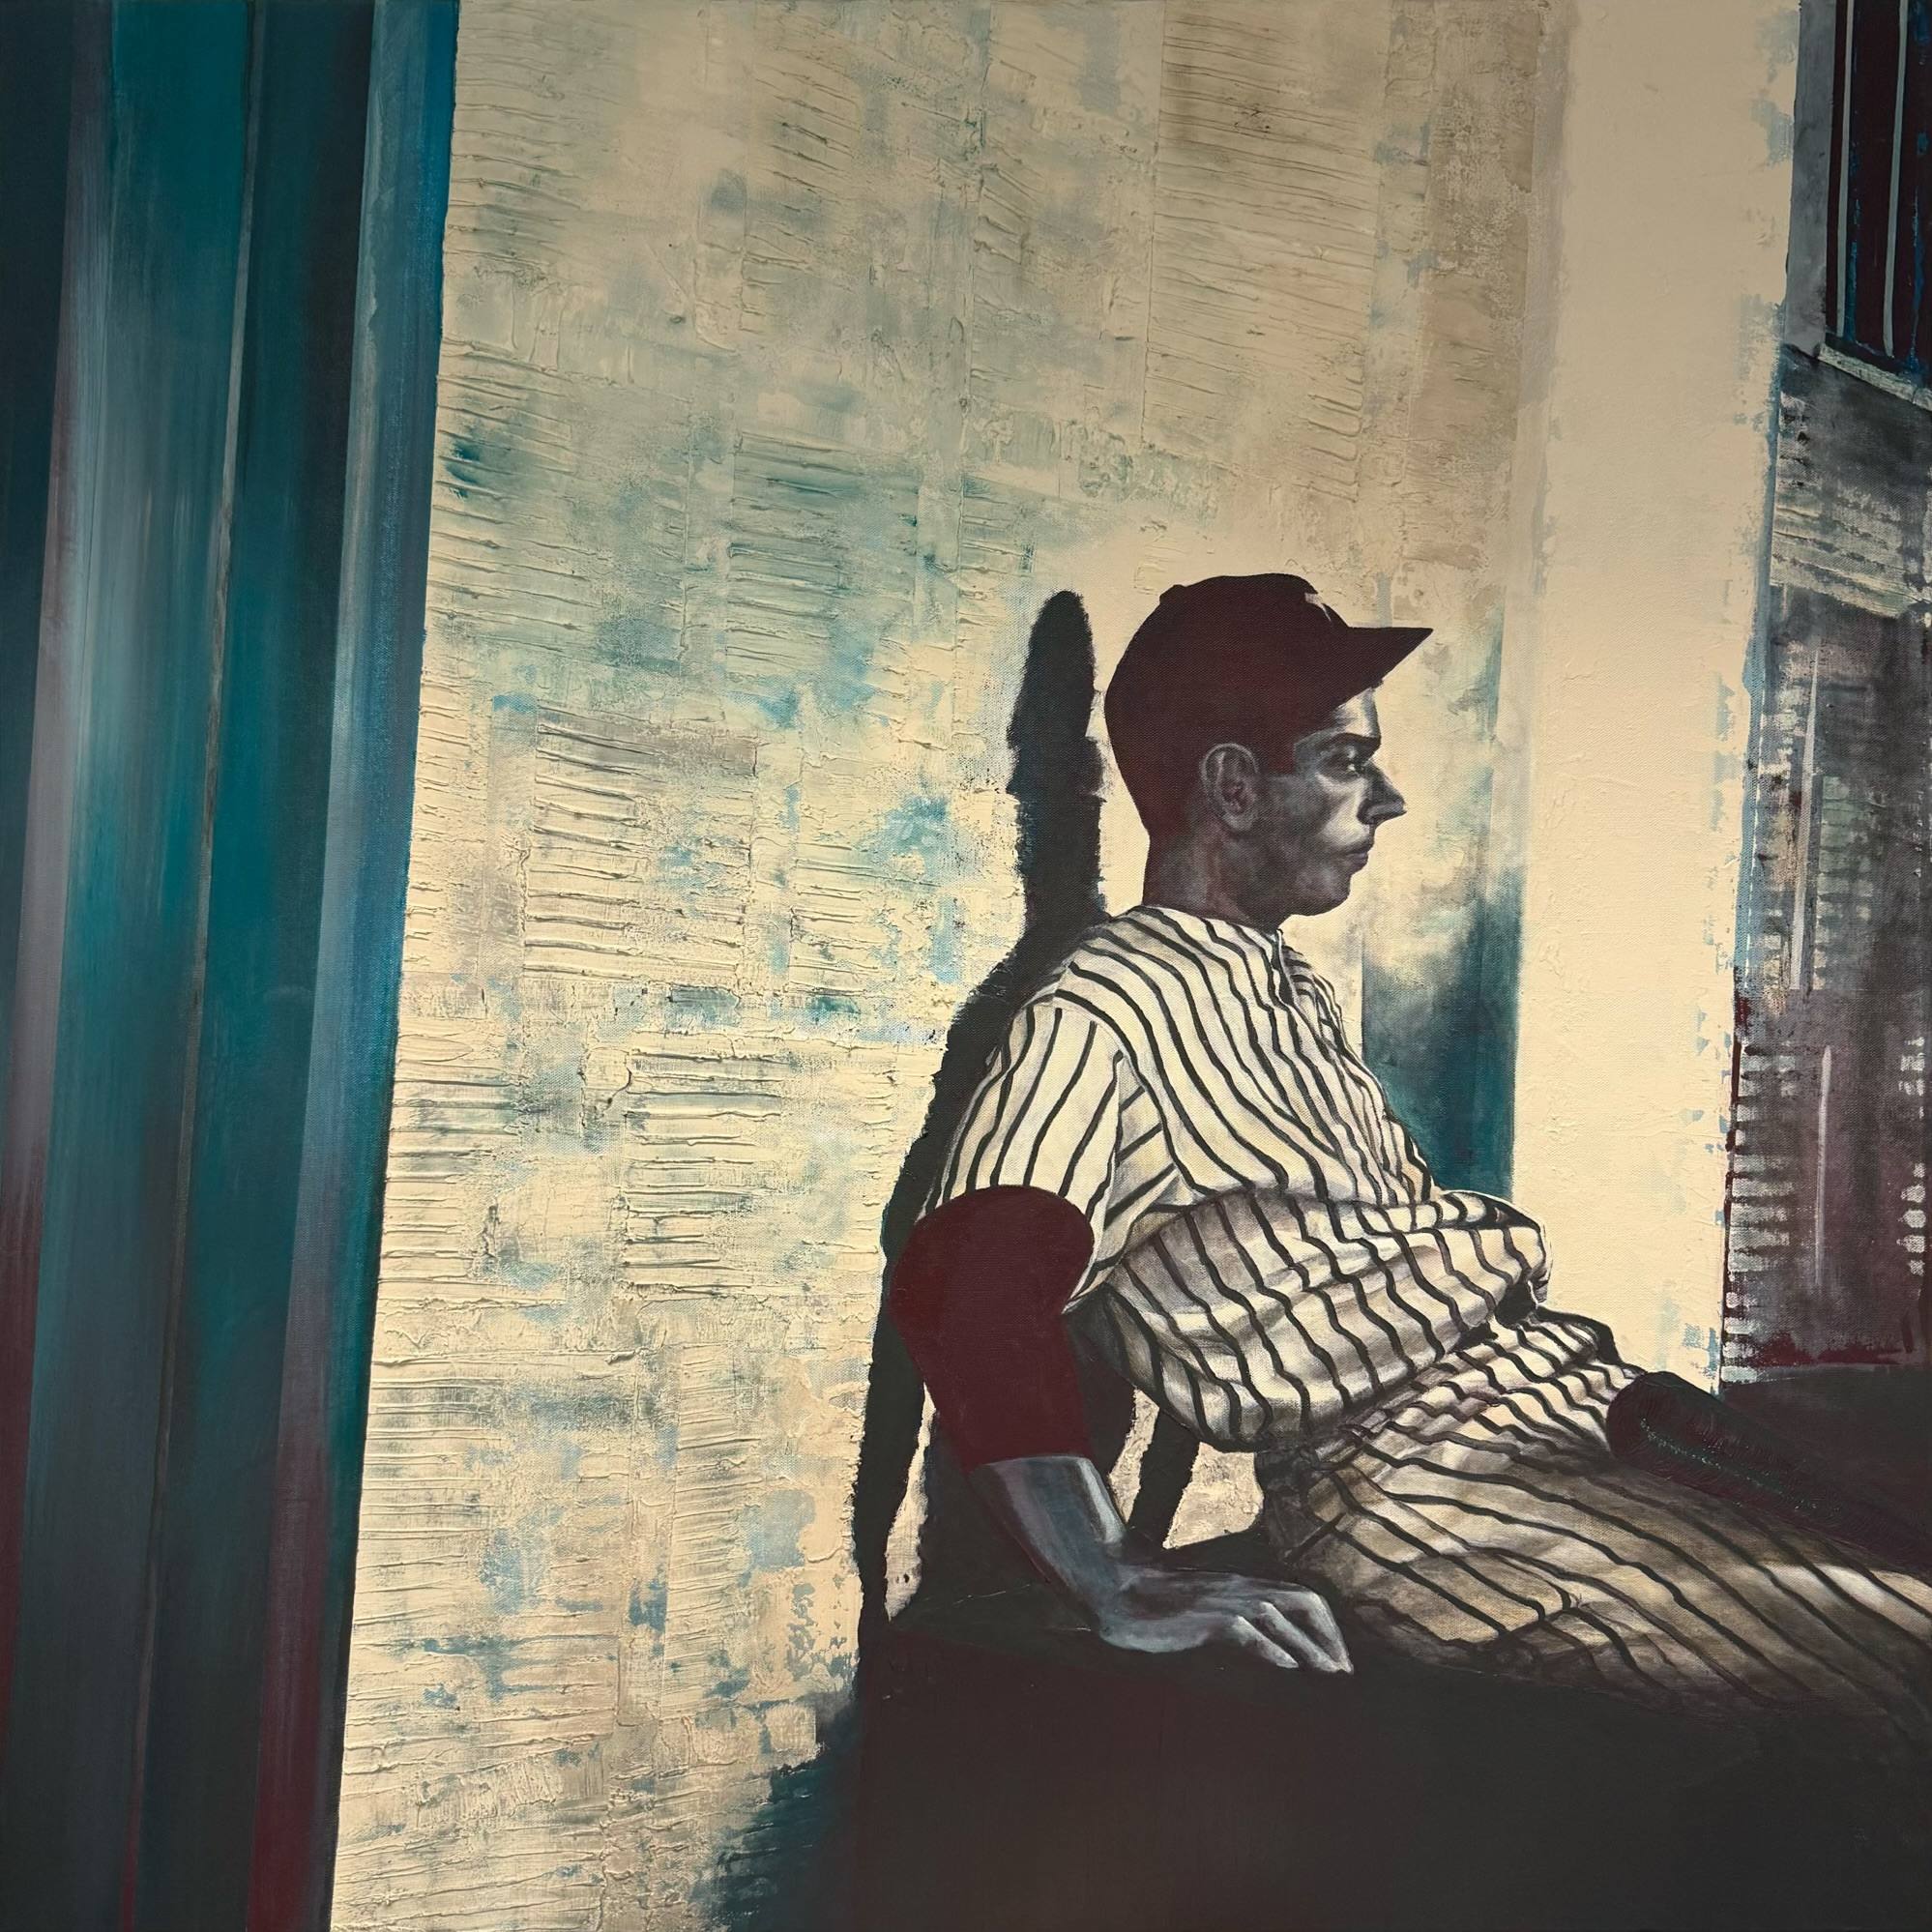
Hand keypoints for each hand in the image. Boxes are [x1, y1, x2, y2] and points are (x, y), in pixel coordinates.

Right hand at [1078, 1560, 1351, 1673]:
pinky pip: (1244, 1629)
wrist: (1115, 1586)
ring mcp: (1222, 1600)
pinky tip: (1285, 1666)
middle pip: (1303, 1600)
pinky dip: (1269, 1646)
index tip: (1337, 1660)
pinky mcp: (1202, 1617)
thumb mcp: (1204, 1606)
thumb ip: (1233, 1618)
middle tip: (1342, 1672)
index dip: (1327, 1628)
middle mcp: (1240, 1587)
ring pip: (1279, 1615)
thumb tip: (1259, 1645)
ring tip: (1328, 1673)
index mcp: (1243, 1585)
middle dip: (1329, 1637)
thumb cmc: (1155, 1601)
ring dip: (1308, 1646)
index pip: (1302, 1597)